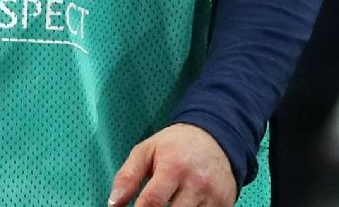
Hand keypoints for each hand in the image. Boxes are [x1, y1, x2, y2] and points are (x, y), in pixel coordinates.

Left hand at [106, 122, 236, 206]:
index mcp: (174, 167)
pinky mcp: (225, 205)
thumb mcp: (146, 151)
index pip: (151, 202)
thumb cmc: (176, 146)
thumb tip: (113, 204)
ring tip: (168, 205)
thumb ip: (127, 177)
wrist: (217, 138)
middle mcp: (197, 183)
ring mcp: (213, 197)